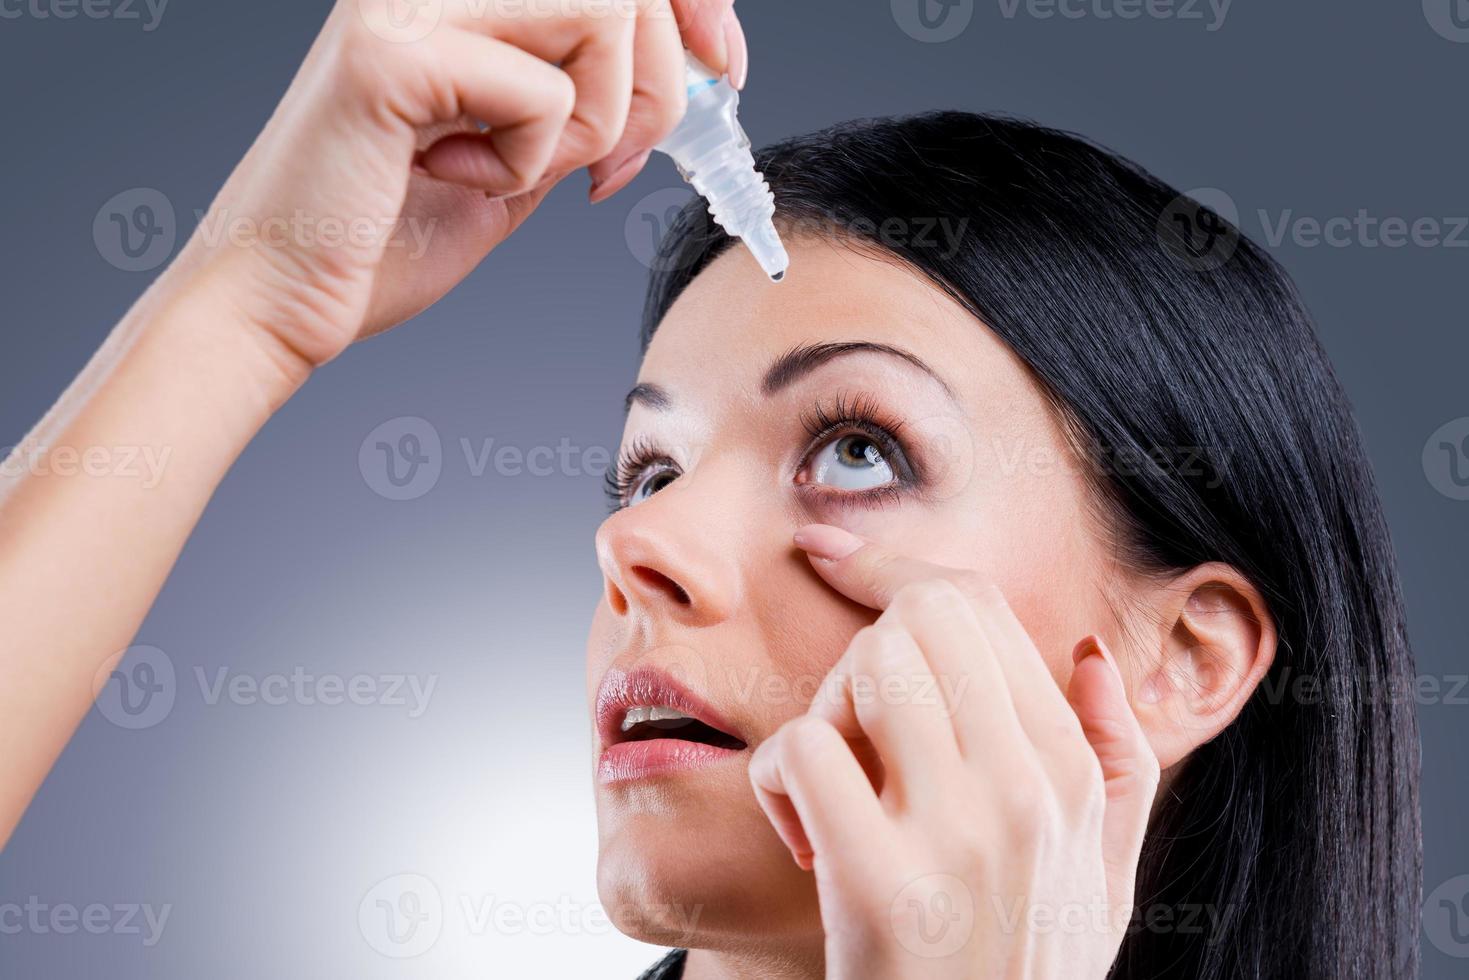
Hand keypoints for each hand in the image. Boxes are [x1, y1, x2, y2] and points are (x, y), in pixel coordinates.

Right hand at [173, 0, 744, 371]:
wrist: (280, 303)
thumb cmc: (381, 240)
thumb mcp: (518, 162)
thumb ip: (583, 108)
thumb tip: (683, 80)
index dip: (688, 2)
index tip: (724, 65)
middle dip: (659, 85)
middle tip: (616, 166)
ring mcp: (405, 3)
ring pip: (599, 14)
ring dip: (601, 118)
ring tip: (534, 174)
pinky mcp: (389, 56)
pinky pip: (543, 91)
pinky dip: (533, 159)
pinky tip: (461, 180)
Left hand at [749, 524, 1160, 978]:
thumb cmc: (1023, 964)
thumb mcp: (1105, 874)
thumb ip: (1118, 757)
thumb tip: (1090, 650)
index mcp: (1075, 773)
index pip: (976, 604)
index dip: (892, 567)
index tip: (831, 552)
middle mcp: (1032, 792)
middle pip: (919, 618)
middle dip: (865, 652)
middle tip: (860, 735)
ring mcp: (959, 837)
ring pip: (867, 668)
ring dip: (828, 713)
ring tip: (842, 789)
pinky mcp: (880, 887)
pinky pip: (803, 751)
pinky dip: (778, 783)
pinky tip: (804, 838)